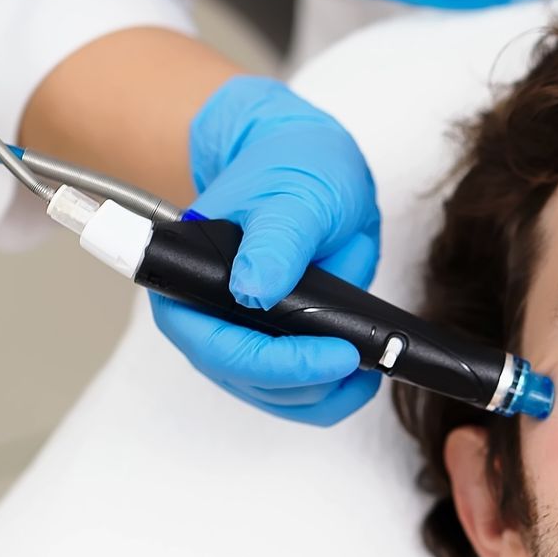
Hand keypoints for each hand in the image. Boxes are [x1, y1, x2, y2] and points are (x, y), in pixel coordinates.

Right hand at [151, 75, 383, 425]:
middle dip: (309, 381)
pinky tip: (362, 373)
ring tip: (369, 366)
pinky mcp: (274, 346)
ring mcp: (241, 337)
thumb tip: (254, 290)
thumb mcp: (291, 193)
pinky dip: (332, 393)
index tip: (338, 354)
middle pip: (248, 381)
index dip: (279, 364)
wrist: (302, 160)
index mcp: (188, 282)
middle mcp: (208, 319)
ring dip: (324, 394)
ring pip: (276, 396)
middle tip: (363, 357)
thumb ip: (277, 240)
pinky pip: (297, 391)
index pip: (219, 347)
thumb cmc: (285, 167)